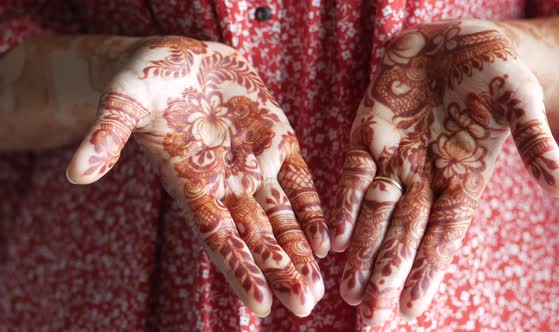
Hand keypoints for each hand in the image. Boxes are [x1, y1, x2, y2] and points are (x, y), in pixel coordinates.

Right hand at [66, 37, 329, 316]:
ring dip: (300, 251)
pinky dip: (311, 209)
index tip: (262, 305)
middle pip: (256, 236)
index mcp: (190, 182)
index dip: (239, 269)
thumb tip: (76, 171)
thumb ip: (105, 136)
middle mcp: (225, 182)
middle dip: (280, 271)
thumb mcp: (121, 102)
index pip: (218, 235)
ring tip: (316, 288)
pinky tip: (326, 241)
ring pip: (281, 217)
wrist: (177, 55)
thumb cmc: (145, 80)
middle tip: (304, 305)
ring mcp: (253, 163)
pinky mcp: (276, 137)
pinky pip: (298, 180)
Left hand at [329, 20, 558, 323]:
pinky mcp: (369, 133)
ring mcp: (394, 157)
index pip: (443, 235)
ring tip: (350, 291)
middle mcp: (424, 176)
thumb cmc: (496, 72)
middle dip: (386, 273)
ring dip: (362, 250)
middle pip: (404, 235)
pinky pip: (354, 174)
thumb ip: (534, 144)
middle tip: (369, 316)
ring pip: (375, 213)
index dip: (428, 271)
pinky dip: (346, 204)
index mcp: (462, 179)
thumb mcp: (520, 104)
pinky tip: (337, 238)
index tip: (411, 308)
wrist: (458, 38)